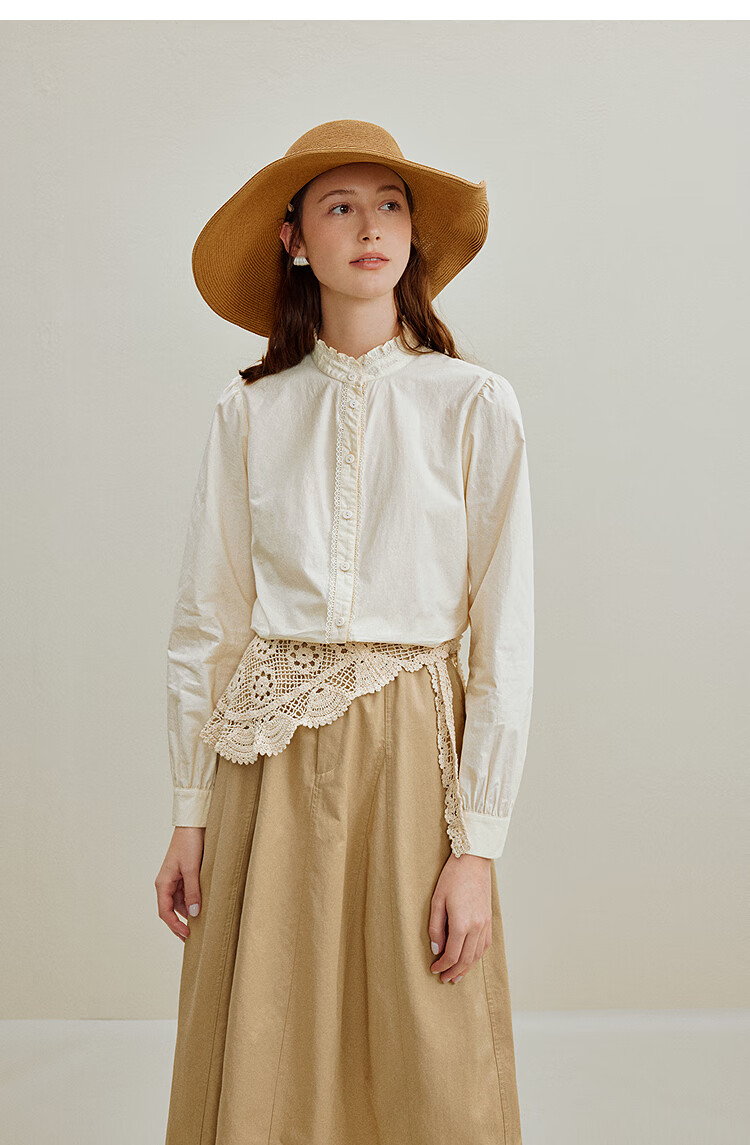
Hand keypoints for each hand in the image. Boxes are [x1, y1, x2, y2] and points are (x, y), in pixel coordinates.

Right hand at [155, 827, 205, 941]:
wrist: (193, 824)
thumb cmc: (189, 843)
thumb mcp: (192, 869)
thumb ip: (193, 892)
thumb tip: (193, 914)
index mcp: (163, 883)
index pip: (165, 912)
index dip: (174, 926)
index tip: (187, 936)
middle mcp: (167, 883)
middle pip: (171, 910)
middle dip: (180, 924)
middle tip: (193, 938)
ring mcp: (176, 880)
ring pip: (180, 903)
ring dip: (188, 914)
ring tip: (201, 925)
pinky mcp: (185, 875)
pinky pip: (187, 894)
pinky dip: (193, 902)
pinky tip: (203, 908)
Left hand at [428, 853, 492, 983]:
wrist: (473, 860)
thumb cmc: (452, 877)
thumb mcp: (437, 901)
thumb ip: (435, 927)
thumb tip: (436, 949)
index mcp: (462, 924)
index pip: (452, 955)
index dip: (442, 966)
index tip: (433, 969)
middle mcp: (477, 927)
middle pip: (466, 959)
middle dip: (454, 972)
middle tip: (444, 979)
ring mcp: (485, 923)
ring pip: (477, 955)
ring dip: (467, 967)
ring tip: (457, 975)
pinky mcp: (489, 919)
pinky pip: (485, 944)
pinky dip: (477, 956)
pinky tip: (470, 958)